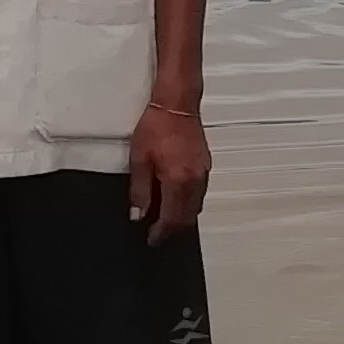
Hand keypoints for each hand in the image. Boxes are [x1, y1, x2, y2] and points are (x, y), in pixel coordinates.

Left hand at [126, 102, 209, 242]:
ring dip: (181, 216)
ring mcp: (203, 173)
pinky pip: (198, 193)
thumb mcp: (139, 160)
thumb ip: (139, 191)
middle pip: (187, 218)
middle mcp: (195, 180)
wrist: (176, 104)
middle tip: (157, 232)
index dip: (161, 233)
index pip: (172, 219)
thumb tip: (138, 213)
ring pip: (195, 207)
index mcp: (178, 181)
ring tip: (163, 216)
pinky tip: (174, 197)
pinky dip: (187, 201)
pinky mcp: (205, 166)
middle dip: (172, 228)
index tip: (152, 239)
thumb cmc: (157, 125)